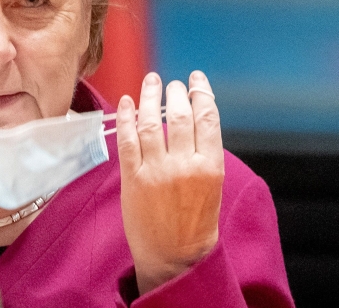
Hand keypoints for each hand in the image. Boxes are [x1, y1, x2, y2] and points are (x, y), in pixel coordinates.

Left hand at [115, 71, 223, 294]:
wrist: (175, 258)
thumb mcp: (213, 187)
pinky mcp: (132, 178)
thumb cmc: (196, 224)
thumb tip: (191, 120)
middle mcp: (184, 165)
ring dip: (149, 96)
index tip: (196, 79)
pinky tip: (126, 102)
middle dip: (175, 92)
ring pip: (150, 121)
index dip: (201, 93)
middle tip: (172, 83)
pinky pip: (127, 140)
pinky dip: (125, 117)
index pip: (207, 118)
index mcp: (209, 167)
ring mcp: (156, 171)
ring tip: (150, 81)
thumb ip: (202, 154)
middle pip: (179, 115)